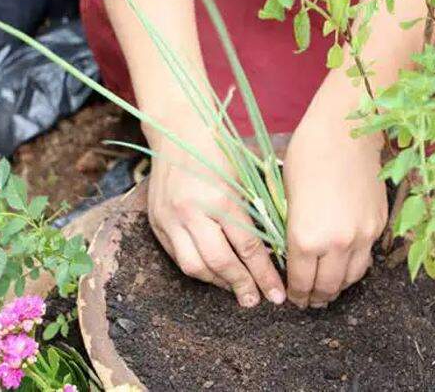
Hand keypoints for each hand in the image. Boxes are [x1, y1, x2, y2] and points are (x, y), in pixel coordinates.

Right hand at [144, 107, 285, 306]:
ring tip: (235, 289)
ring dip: (218, 283)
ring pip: (194, 266)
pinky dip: (198, 269)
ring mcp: (170, 218)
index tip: (277, 293)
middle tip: (256, 301)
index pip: (247, 247)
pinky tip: (213, 273)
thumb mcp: (241, 180)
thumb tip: (270, 253)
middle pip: (219, 262)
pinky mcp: (157, 222)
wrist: (176, 133)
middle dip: (241, 286)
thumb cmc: (218, 153)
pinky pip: (178, 257)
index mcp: (220, 198)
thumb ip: (251, 216)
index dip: (264, 274)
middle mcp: (192, 212)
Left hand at [284, 102, 387, 308]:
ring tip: (327, 290)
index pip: (301, 281)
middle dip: (316, 298)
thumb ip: (291, 230)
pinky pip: (367, 258)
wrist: (347, 131)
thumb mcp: (286, 196)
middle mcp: (337, 243)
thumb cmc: (307, 155)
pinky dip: (354, 267)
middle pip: (328, 286)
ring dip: (337, 288)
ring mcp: (363, 236)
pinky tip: (345, 265)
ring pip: (351, 278)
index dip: (295, 294)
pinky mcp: (379, 225)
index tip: (292, 298)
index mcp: (306, 237)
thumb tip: (291, 251)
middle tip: (309, 301)